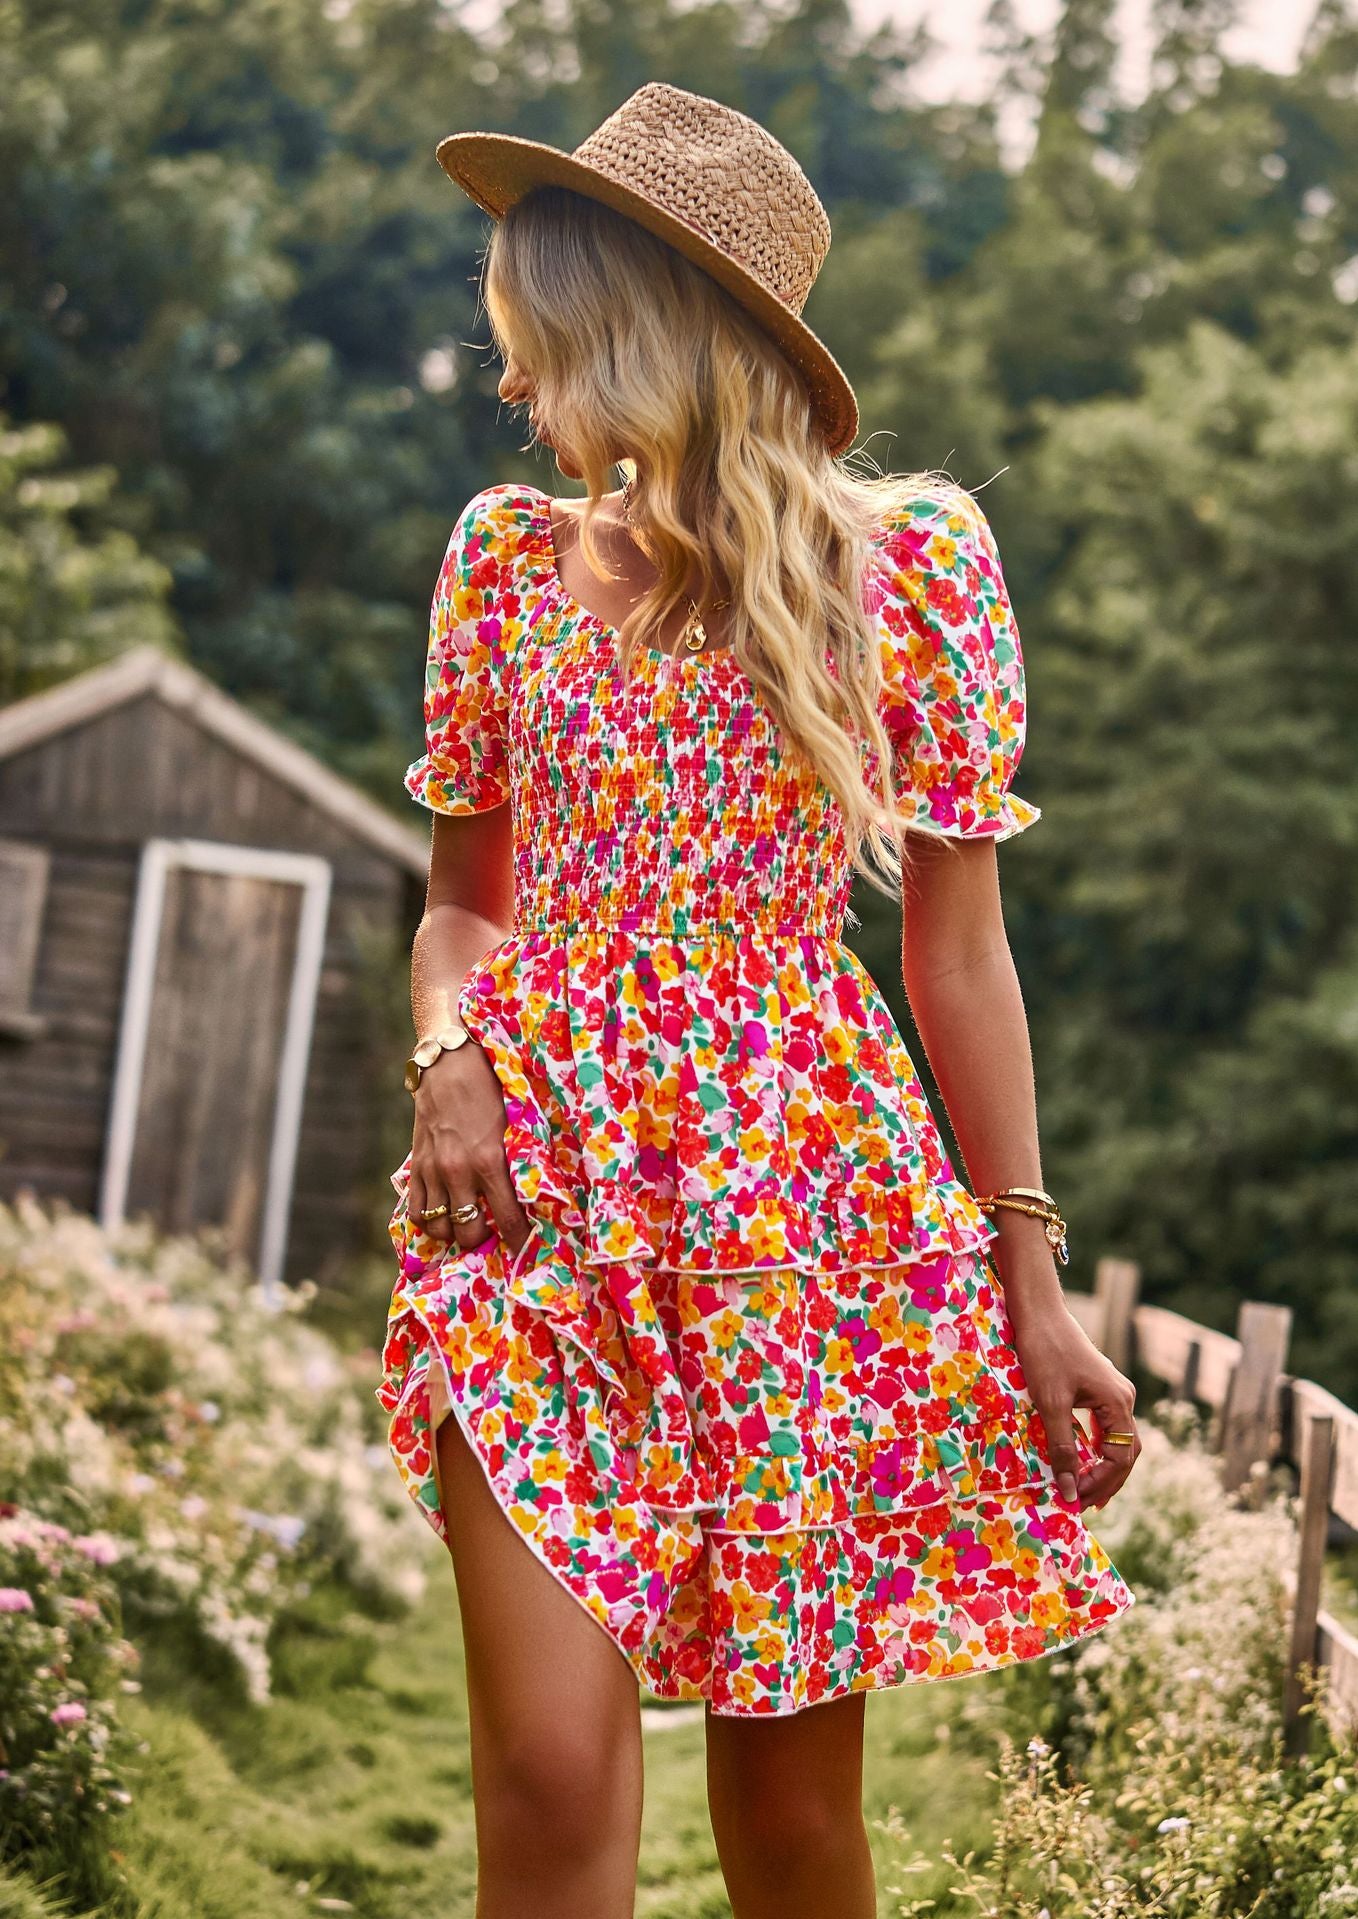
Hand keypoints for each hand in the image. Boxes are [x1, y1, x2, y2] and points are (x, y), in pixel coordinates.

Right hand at [406, 1044, 534, 1261]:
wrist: (449, 1062)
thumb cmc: (491, 1088)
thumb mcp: (516, 1123)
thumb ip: (521, 1159)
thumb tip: (539, 1190)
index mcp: (489, 1161)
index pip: (508, 1219)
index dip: (519, 1240)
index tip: (527, 1249)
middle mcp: (458, 1172)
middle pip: (468, 1233)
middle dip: (483, 1241)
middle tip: (494, 1234)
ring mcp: (433, 1171)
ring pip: (439, 1228)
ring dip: (455, 1233)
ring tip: (468, 1227)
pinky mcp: (415, 1166)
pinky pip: (415, 1212)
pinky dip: (429, 1222)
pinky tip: (442, 1217)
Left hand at [1007, 1292, 1140, 1511]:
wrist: (1039, 1312)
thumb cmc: (1044, 1353)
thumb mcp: (1050, 1404)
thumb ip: (1062, 1448)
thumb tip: (1070, 1491)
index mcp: (1118, 1403)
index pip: (1121, 1458)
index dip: (1101, 1483)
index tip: (1077, 1501)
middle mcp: (1123, 1398)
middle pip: (1126, 1452)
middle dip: (1106, 1481)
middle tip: (1083, 1504)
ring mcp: (1113, 1391)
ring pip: (1118, 1440)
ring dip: (1102, 1466)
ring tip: (1083, 1489)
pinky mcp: (1099, 1387)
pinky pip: (1105, 1426)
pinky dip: (1096, 1448)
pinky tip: (1080, 1459)